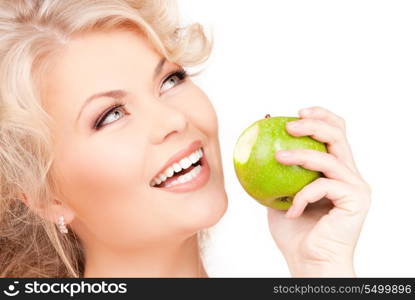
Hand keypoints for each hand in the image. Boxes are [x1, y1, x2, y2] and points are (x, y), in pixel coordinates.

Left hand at [267, 106, 370, 276]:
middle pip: (339, 134)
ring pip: (330, 156)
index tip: (295, 112)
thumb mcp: (277, 194)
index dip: (320, 116)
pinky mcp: (356, 199)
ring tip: (278, 157)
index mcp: (335, 170)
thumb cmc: (293, 231)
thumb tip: (257, 141)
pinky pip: (323, 185)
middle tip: (289, 124)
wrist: (308, 261)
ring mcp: (355, 186)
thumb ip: (275, 171)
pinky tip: (291, 211)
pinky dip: (302, 195)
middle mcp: (349, 174)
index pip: (334, 132)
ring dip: (301, 154)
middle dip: (314, 122)